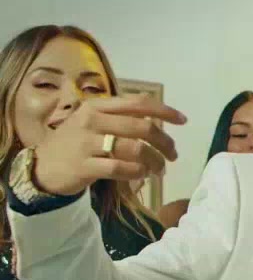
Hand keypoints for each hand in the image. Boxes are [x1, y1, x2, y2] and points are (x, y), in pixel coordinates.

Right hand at [31, 94, 184, 195]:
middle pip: (143, 128)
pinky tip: (142, 175)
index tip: (183, 120)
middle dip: (165, 142)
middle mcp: (92, 120)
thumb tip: (153, 110)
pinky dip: (138, 173)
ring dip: (155, 161)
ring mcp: (87, 143)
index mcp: (97, 106)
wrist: (41, 167)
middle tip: (173, 155)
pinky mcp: (84, 166)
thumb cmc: (74, 143)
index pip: (138, 103)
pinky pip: (121, 169)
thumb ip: (119, 116)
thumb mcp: (92, 121)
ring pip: (135, 149)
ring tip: (160, 170)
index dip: (164, 111)